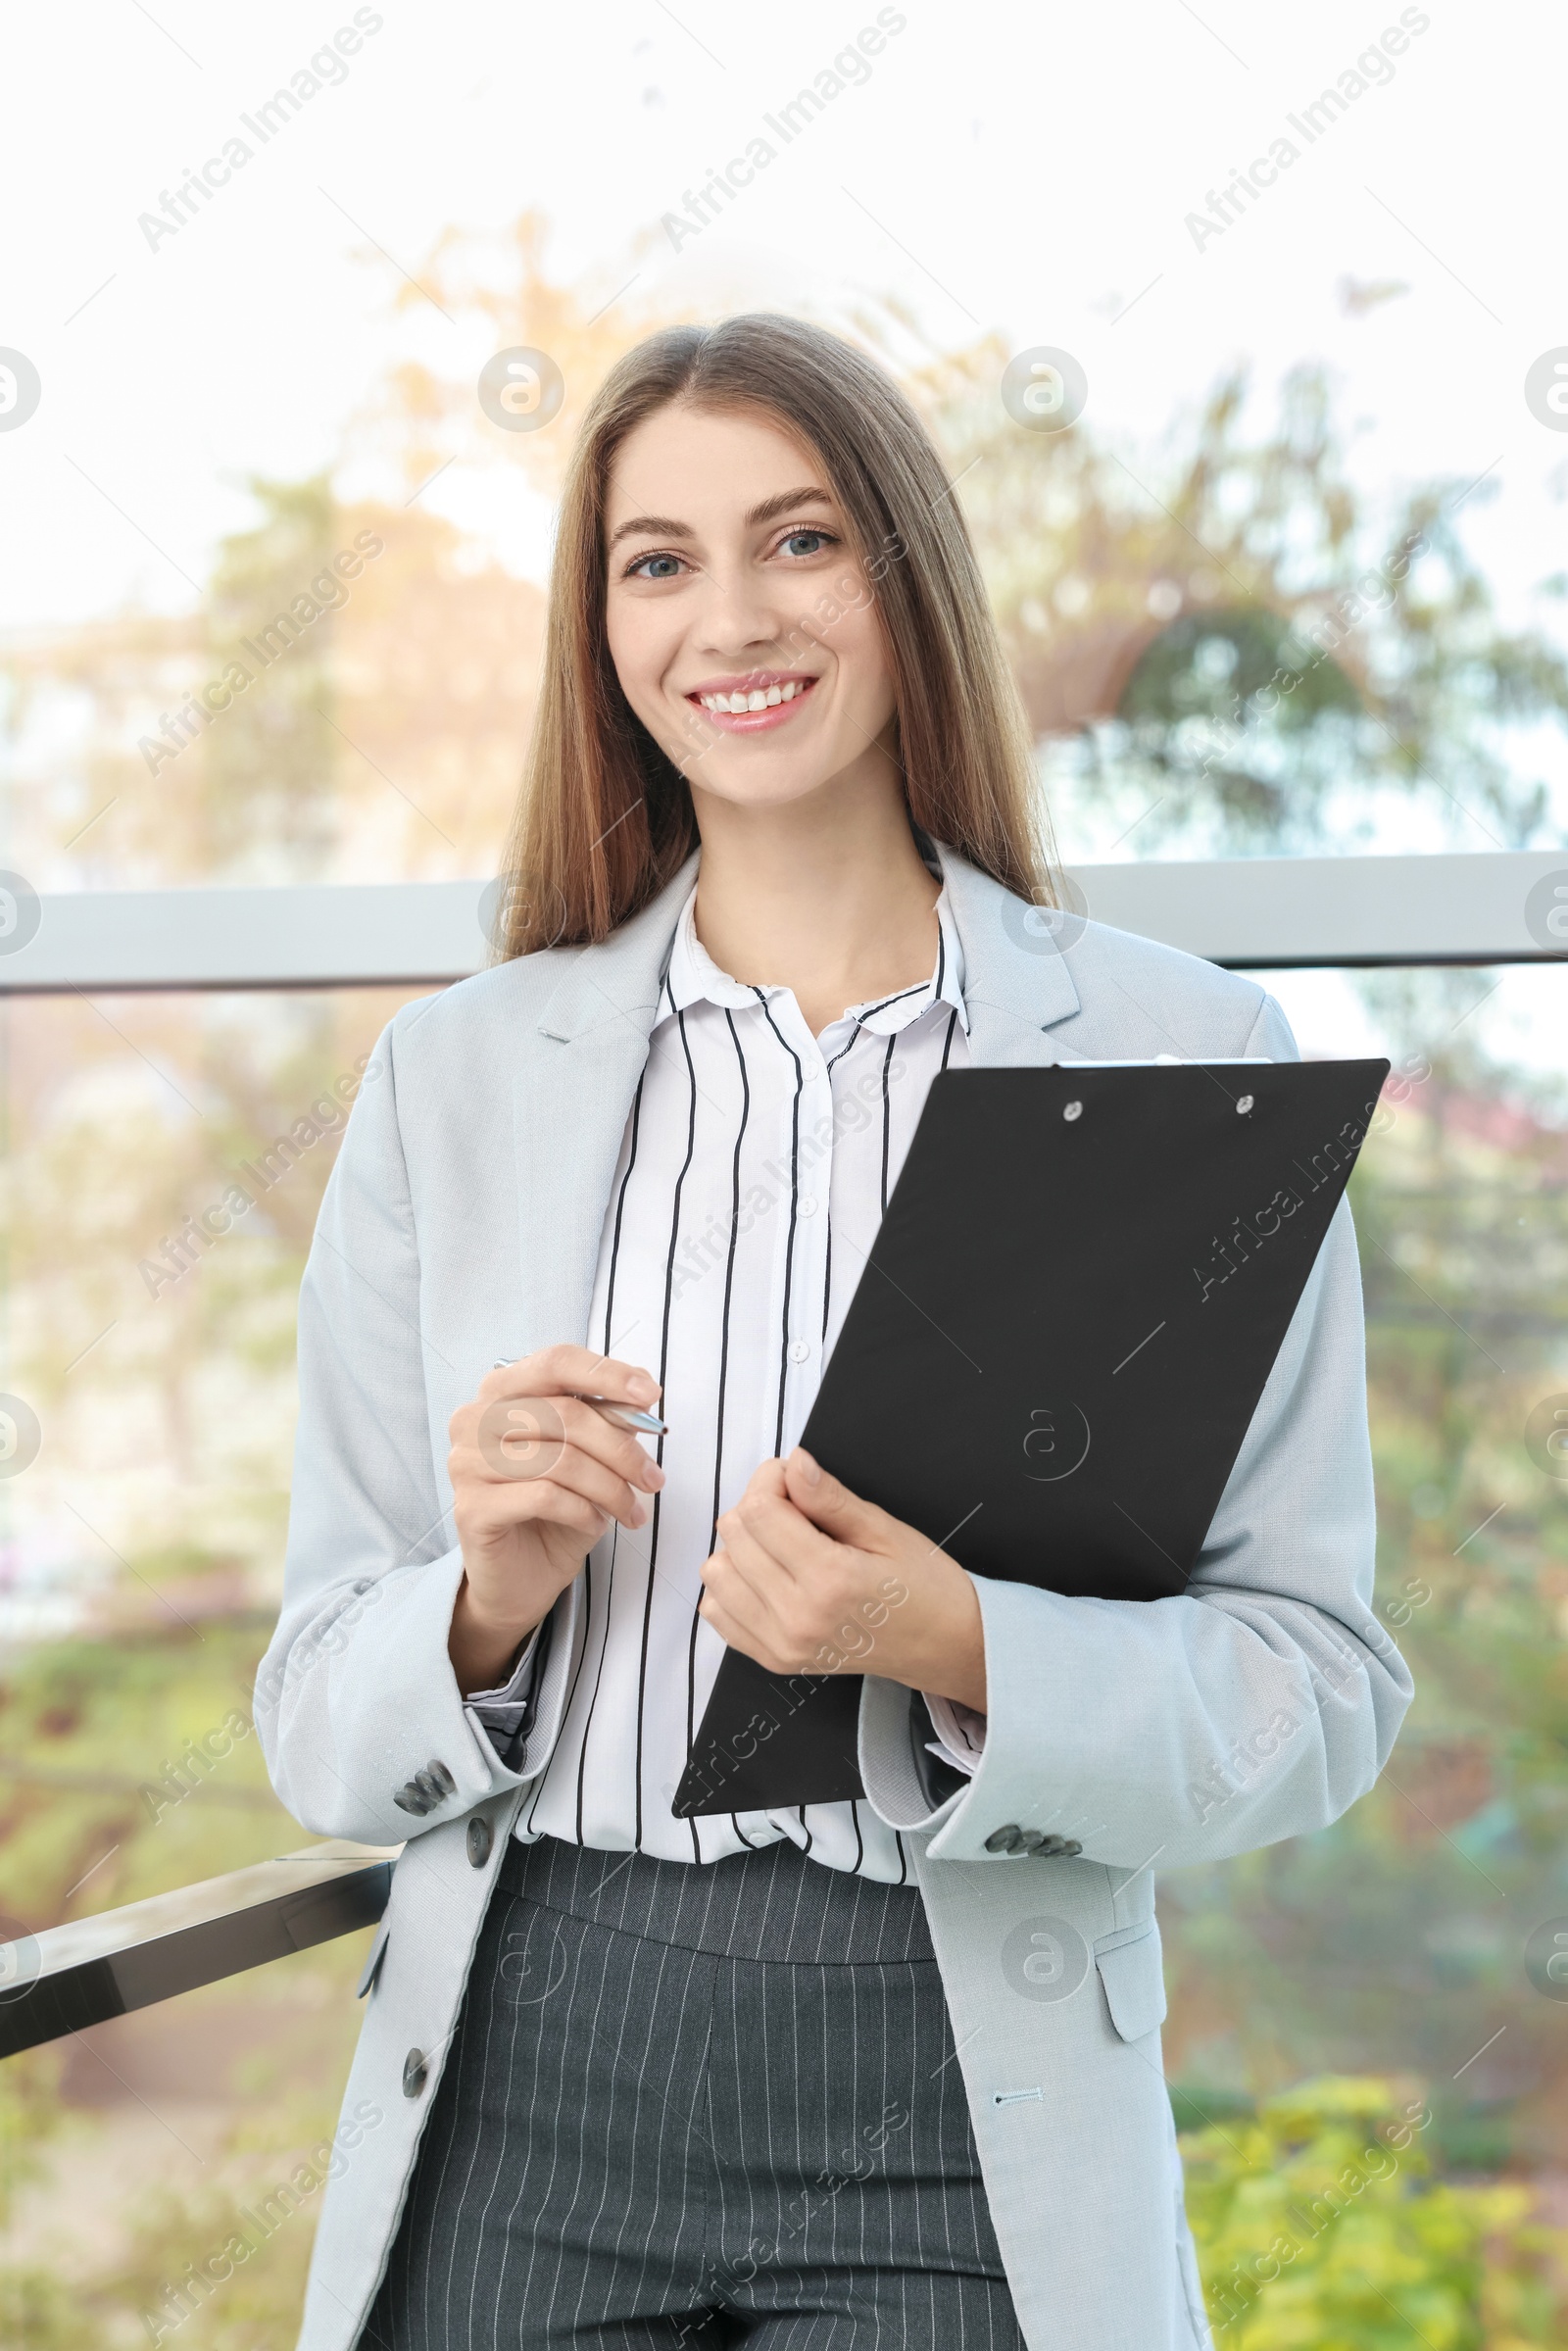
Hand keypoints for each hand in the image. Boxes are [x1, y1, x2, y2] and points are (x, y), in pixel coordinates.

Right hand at [447, 1344, 663, 1694]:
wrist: (520, 1578)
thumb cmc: (554, 1509)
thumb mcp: (588, 1456)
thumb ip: (605, 1419)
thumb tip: (643, 1391)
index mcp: (501, 1391)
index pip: (556, 1362)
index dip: (607, 1374)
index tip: (651, 1395)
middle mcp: (474, 1419)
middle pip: (565, 1414)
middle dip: (622, 1449)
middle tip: (654, 1479)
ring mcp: (466, 1463)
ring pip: (560, 1459)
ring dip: (610, 1488)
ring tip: (631, 1510)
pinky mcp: (470, 1508)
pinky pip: (545, 1497)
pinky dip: (584, 1510)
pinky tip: (597, 1523)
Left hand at [698, 1449, 986, 1711]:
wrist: (944, 1648)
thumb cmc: (924, 1587)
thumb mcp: (886, 1531)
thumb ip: (831, 1499)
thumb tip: (793, 1464)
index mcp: (830, 1580)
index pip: (759, 1511)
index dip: (773, 1482)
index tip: (797, 1481)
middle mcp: (797, 1617)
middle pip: (734, 1536)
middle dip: (759, 1508)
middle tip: (797, 1510)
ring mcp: (781, 1645)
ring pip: (716, 1573)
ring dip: (742, 1547)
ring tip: (783, 1546)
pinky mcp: (774, 1660)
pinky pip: (718, 1612)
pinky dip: (735, 1585)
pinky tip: (770, 1576)